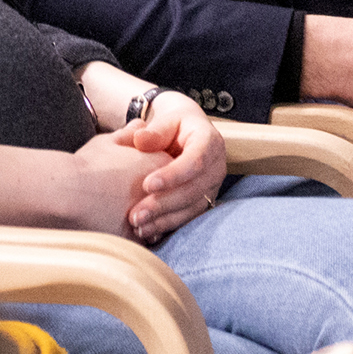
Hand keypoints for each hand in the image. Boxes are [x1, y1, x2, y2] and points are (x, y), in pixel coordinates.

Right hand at [61, 130, 179, 239]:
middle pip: (171, 198)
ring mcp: (153, 215)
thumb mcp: (108, 141)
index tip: (139, 179)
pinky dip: (139, 237)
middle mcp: (163, 189)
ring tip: (128, 215)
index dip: (157, 176)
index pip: (173, 172)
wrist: (68, 191)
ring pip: (161, 221)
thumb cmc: (87, 164)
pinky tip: (125, 230)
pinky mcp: (139, 237)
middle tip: (134, 198)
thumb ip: (129, 133)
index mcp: (159, 163)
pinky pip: (147, 239)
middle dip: (159, 200)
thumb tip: (140, 126)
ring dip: (151, 220)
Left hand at [116, 92, 225, 242]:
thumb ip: (154, 130)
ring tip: (139, 227)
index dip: (173, 175)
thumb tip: (138, 140)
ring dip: (164, 221)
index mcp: (210, 142)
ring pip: (192, 209)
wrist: (187, 134)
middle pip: (193, 190)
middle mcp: (216, 167)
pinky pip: (188, 218)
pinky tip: (148, 233)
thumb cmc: (174, 126)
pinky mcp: (204, 202)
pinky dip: (168, 226)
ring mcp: (212, 187)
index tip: (147, 184)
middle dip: (164, 204)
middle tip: (136, 215)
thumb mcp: (166, 120)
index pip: (195, 161)